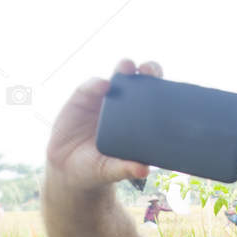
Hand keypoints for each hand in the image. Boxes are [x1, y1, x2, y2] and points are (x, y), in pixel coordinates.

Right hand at [45, 57, 162, 193]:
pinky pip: (91, 86)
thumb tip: (144, 170)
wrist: (67, 168)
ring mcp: (101, 98)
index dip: (161, 88)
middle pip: (138, 80)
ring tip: (127, 66)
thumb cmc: (96, 168)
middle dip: (146, 69)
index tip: (170, 87)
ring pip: (116, 76)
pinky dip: (96, 84)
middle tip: (149, 69)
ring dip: (123, 68)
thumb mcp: (110, 170)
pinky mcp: (82, 97)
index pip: (153, 98)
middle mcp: (121, 104)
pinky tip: (102, 85)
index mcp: (136, 119)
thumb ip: (125, 169)